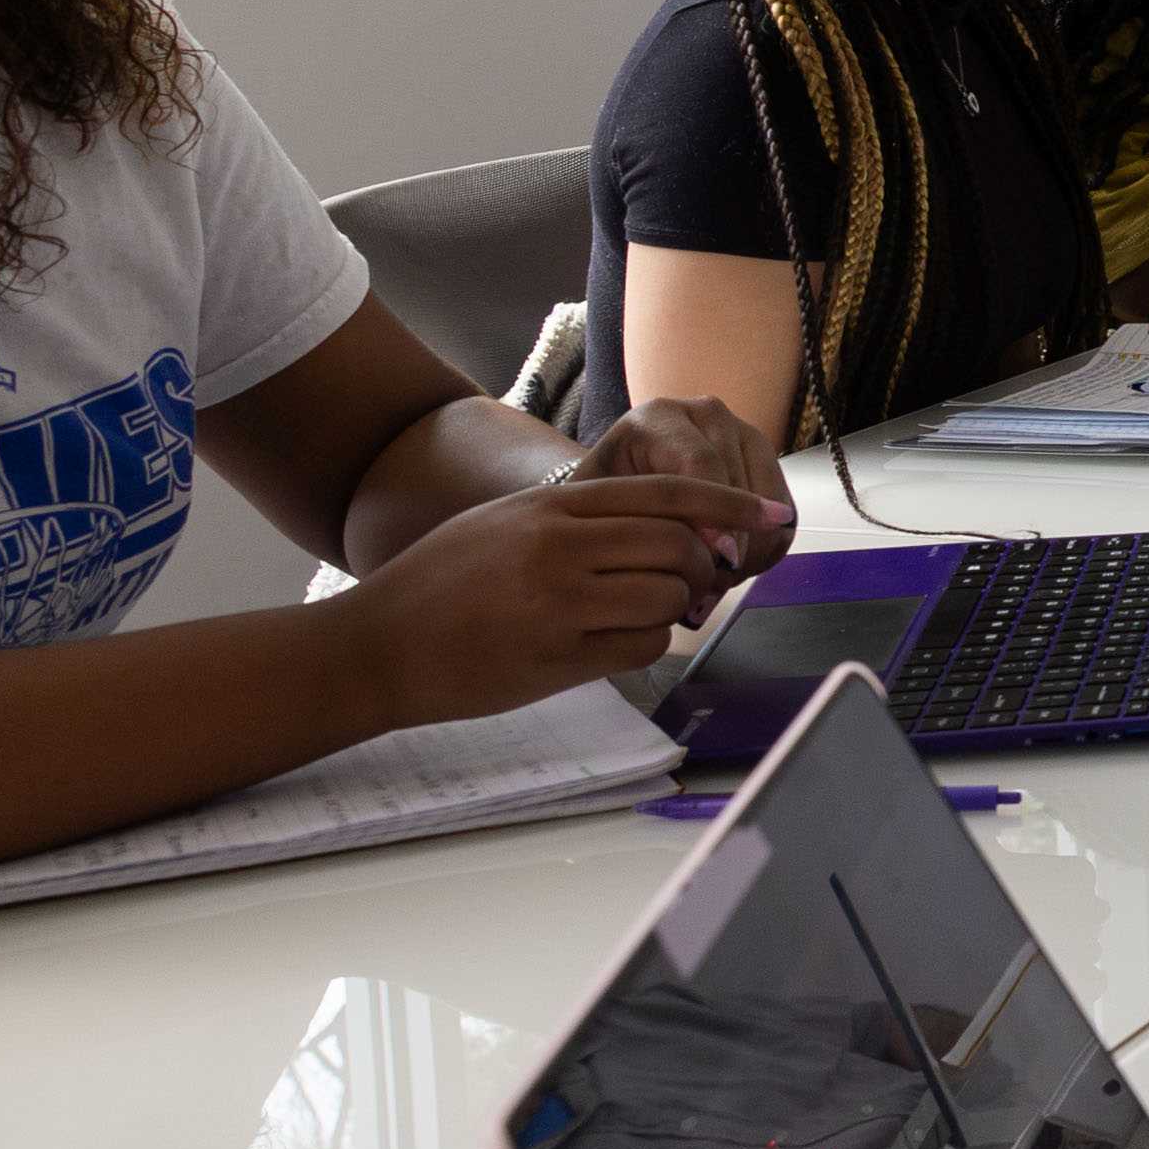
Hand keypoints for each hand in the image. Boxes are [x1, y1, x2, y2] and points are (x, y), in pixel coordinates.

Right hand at [342, 471, 789, 730]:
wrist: (377, 645)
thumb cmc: (441, 583)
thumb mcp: (506, 521)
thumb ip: (579, 516)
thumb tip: (662, 521)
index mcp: (553, 508)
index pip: (667, 491)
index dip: (728, 504)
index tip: (771, 517)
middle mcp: (561, 548)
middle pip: (679, 544)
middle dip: (702, 565)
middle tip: (696, 582)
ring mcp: (560, 603)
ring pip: (670, 596)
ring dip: (674, 607)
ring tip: (639, 612)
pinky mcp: (558, 657)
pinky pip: (643, 644)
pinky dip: (646, 643)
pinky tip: (612, 641)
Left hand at [567, 395, 796, 579]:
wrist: (616, 483)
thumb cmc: (602, 499)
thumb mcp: (601, 509)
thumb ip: (643, 525)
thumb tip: (709, 557)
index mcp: (660, 418)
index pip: (701, 465)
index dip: (712, 517)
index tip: (715, 561)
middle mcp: (708, 415)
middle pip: (740, 487)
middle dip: (731, 546)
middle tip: (705, 587)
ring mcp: (744, 434)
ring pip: (770, 505)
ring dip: (750, 552)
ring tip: (714, 579)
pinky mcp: (768, 461)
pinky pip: (786, 516)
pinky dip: (767, 549)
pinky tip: (733, 565)